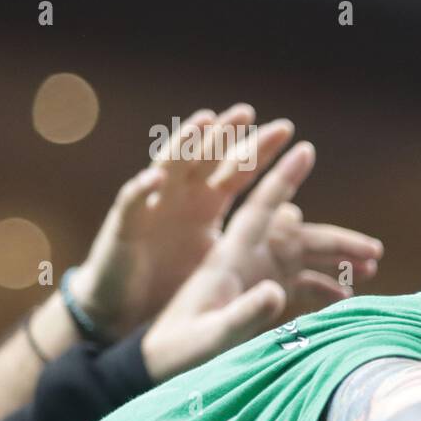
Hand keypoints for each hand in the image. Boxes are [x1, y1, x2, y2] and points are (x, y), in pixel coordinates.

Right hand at [71, 104, 300, 338]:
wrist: (127, 307)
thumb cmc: (174, 277)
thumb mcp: (221, 253)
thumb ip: (252, 233)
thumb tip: (296, 216)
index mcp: (208, 202)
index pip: (238, 170)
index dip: (259, 150)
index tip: (286, 130)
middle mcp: (182, 195)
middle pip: (206, 157)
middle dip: (226, 134)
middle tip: (247, 112)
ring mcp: (152, 205)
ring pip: (169, 166)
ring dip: (184, 144)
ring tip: (203, 122)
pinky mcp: (124, 226)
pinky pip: (131, 203)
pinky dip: (141, 189)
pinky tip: (155, 178)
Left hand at [140, 138, 382, 381]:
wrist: (157, 367)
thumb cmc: (177, 351)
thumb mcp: (210, 337)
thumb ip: (244, 314)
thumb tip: (280, 292)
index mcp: (229, 257)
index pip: (262, 208)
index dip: (283, 178)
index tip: (305, 148)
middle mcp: (246, 259)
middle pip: (299, 237)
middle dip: (338, 239)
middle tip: (376, 249)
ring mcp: (254, 277)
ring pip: (303, 258)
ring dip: (335, 260)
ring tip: (371, 269)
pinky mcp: (257, 297)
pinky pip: (297, 284)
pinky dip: (322, 287)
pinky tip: (344, 299)